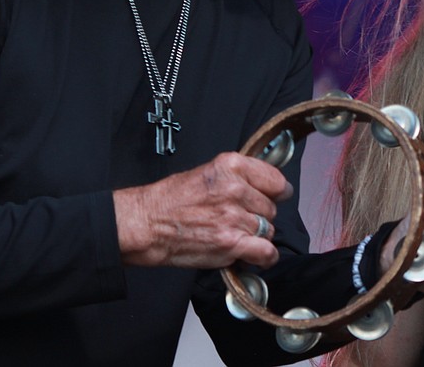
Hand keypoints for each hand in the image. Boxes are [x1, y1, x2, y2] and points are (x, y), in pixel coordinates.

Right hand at [113, 152, 292, 268]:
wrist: (146, 223)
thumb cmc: (169, 200)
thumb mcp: (207, 172)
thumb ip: (238, 176)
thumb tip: (266, 184)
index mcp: (231, 166)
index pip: (276, 180)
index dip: (277, 191)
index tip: (275, 196)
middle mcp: (235, 189)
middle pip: (271, 207)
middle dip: (259, 215)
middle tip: (240, 218)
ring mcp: (233, 217)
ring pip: (267, 229)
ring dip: (256, 235)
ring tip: (236, 235)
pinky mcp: (230, 243)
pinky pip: (265, 252)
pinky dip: (264, 257)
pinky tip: (256, 256)